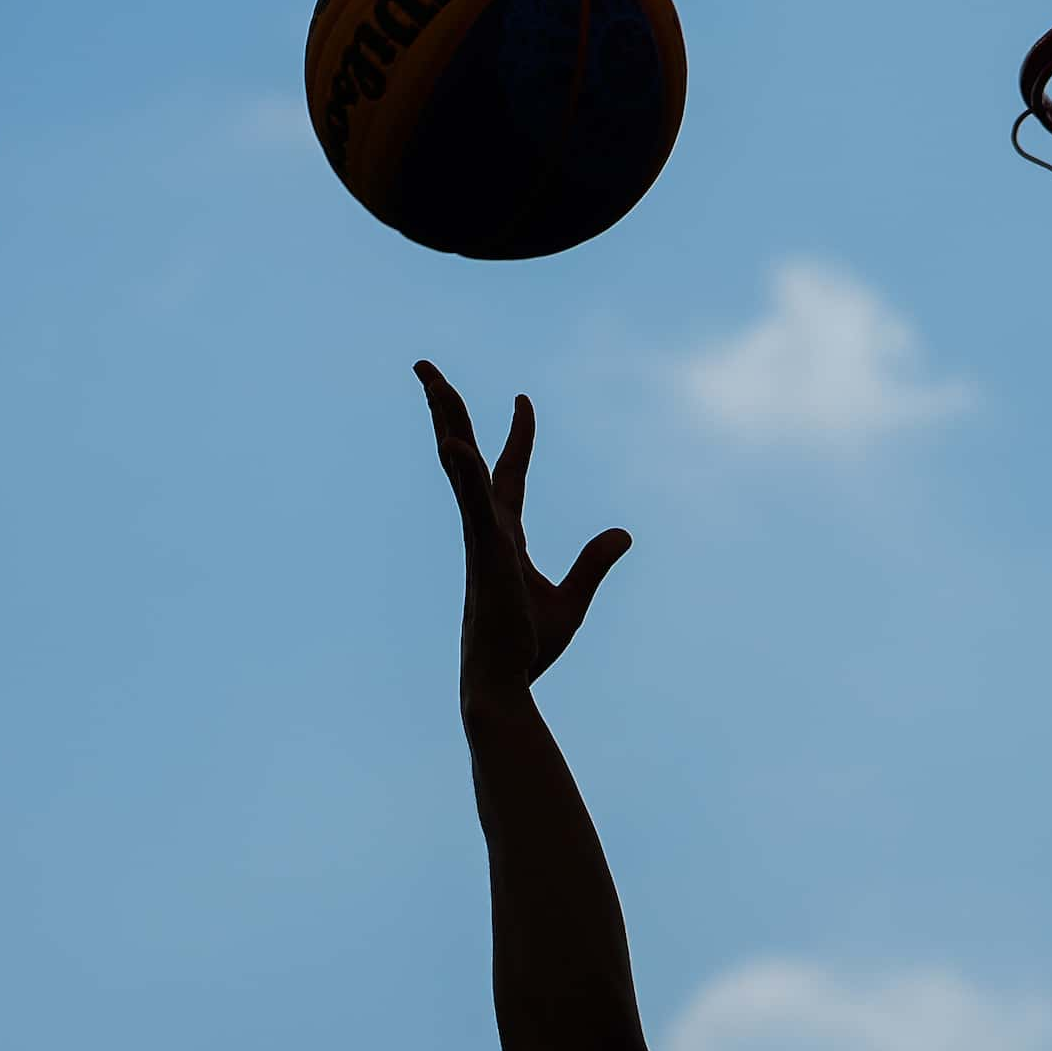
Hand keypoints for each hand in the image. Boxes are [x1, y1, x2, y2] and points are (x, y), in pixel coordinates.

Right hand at [417, 360, 631, 697]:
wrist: (506, 683)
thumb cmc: (527, 648)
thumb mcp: (572, 600)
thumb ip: (594, 563)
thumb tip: (624, 534)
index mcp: (504, 535)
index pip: (510, 473)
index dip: (518, 436)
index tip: (524, 401)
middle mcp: (486, 527)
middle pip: (467, 455)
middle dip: (450, 410)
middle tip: (427, 367)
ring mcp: (481, 537)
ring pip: (460, 467)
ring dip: (446, 420)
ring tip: (431, 378)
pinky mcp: (485, 554)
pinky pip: (472, 505)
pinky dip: (463, 473)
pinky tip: (453, 442)